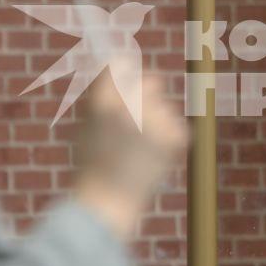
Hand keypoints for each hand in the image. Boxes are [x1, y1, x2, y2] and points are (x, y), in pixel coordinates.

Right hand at [70, 63, 187, 239]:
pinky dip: (169, 140)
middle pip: (153, 80)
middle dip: (149, 93)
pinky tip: (152, 158)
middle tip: (139, 117)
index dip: (126, 70)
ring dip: (157, 122)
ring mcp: (154, 120)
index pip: (121, 63)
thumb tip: (122, 67)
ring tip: (140, 149)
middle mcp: (129, 105)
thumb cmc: (94, 165)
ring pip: (165, 107)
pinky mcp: (174, 136)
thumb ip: (105, 95)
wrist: (108, 202)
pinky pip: (176, 126)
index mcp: (102, 99)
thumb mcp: (88, 125)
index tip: (129, 75)